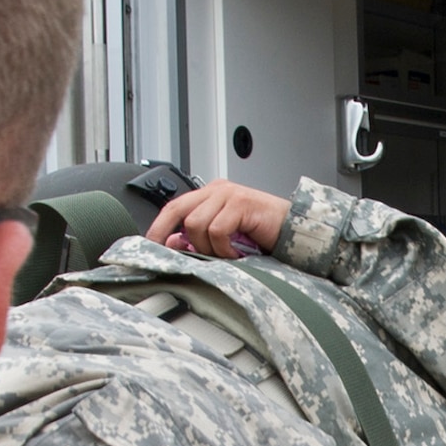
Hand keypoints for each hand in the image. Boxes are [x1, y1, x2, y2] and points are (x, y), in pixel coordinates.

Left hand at [147, 178, 292, 258]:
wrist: (295, 232)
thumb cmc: (262, 236)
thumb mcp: (224, 240)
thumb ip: (199, 238)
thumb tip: (173, 243)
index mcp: (210, 195)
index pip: (174, 207)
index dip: (159, 228)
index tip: (150, 247)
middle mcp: (218, 190)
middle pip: (179, 211)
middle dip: (173, 236)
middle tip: (176, 255)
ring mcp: (230, 195)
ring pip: (196, 224)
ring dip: (207, 247)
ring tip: (226, 256)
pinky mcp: (242, 203)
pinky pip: (217, 229)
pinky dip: (224, 248)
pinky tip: (237, 254)